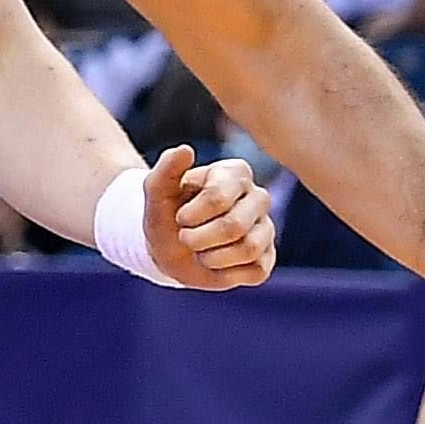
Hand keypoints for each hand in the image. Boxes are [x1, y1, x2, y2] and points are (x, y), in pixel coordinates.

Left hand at [133, 145, 275, 288]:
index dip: (190, 216)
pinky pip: (255, 272)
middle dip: (199, 239)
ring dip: (211, 257)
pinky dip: (226, 273)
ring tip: (200, 251)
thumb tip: (185, 150)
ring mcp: (266, 228)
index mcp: (235, 173)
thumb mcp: (157, 191)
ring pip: (248, 249)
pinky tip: (214, 263)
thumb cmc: (166, 213)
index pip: (218, 197)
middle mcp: (258, 197)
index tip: (179, 218)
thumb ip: (167, 168)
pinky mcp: (267, 257)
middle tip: (185, 238)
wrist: (168, 248)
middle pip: (234, 226)